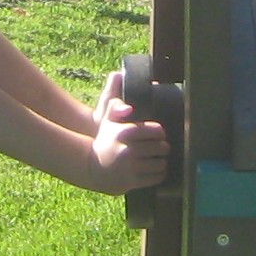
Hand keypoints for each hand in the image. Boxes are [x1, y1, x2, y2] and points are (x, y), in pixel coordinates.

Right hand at [88, 71, 170, 191]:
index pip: (157, 130)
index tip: (158, 134)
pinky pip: (156, 177)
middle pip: (161, 147)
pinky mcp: (132, 181)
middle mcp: (128, 150)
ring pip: (161, 163)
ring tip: (158, 158)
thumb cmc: (105, 139)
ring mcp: (130, 168)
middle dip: (163, 147)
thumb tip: (116, 74)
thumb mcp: (107, 118)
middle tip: (161, 147)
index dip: (160, 133)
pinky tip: (155, 169)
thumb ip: (114, 97)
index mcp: (125, 132)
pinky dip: (159, 174)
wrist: (92, 167)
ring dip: (162, 161)